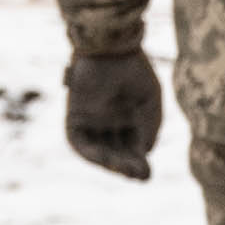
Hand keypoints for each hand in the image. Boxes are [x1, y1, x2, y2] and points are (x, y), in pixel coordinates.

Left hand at [63, 49, 162, 178]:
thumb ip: (150, 128)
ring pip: (98, 150)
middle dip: (127, 166)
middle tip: (141, 177)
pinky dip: (92, 154)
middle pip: (116, 152)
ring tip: (127, 170)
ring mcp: (90, 120)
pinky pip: (79, 143)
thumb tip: (145, 153)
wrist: (111, 47)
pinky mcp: (74, 117)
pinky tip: (107, 160)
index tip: (147, 174)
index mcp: (126, 116)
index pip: (131, 146)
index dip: (138, 161)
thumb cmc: (133, 70)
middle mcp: (107, 120)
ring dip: (112, 164)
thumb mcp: (150, 102)